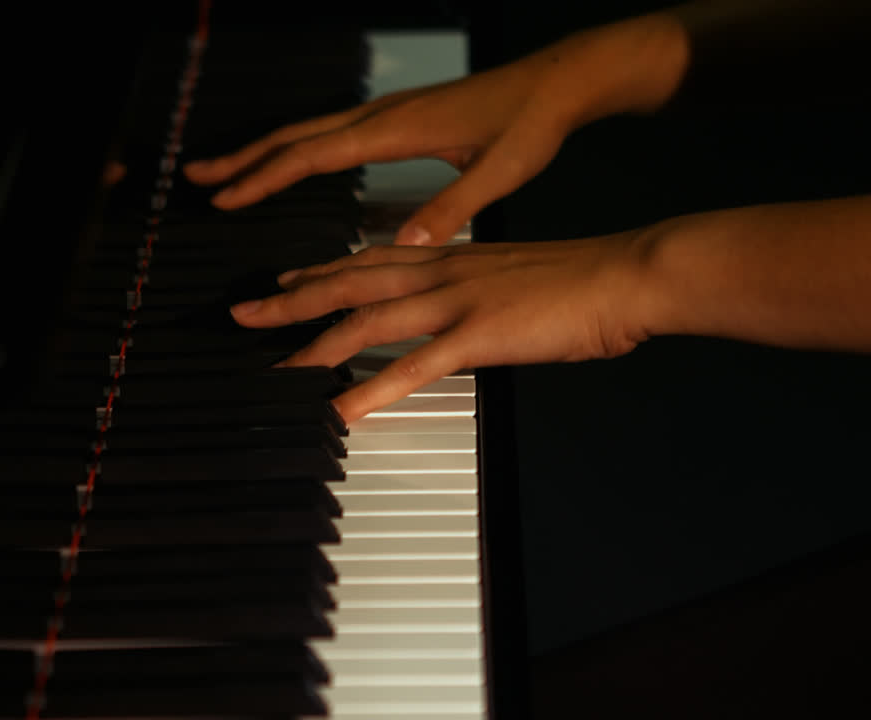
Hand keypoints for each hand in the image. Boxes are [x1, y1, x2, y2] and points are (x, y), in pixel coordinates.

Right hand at [184, 14, 689, 245]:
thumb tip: (410, 242)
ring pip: (308, 129)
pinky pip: (330, 130)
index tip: (226, 198)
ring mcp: (387, 112)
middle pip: (294, 135)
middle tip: (196, 179)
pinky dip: (296, 147)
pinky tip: (291, 162)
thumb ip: (454, 206)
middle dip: (243, 158)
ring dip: (263, 151)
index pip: (312, 154)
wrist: (559, 82)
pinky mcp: (398, 117)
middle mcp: (382, 115)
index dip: (264, 178)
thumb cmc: (531, 123)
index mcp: (396, 128)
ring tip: (226, 171)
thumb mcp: (500, 171)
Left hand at [229, 235, 657, 421]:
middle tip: (246, 313)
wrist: (623, 275)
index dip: (318, 271)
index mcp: (447, 257)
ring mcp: (453, 302)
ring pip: (364, 321)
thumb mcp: (508, 274)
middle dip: (290, 300)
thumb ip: (469, 288)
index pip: (367, 259)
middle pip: (346, 283)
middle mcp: (439, 272)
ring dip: (312, 345)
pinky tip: (339, 410)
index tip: (283, 281)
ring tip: (274, 365)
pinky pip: (409, 368)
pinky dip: (367, 390)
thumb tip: (449, 310)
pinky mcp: (475, 336)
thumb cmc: (577, 279)